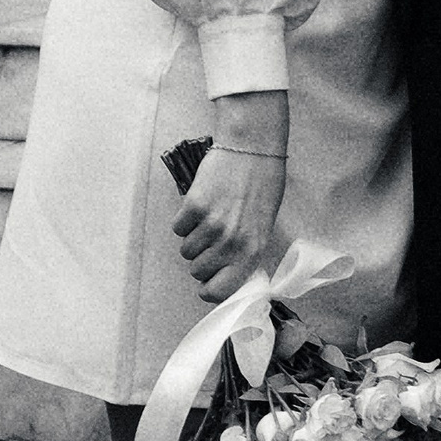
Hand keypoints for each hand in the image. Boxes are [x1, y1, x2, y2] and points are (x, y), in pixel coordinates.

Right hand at [174, 93, 287, 300]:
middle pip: (197, 271)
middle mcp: (231, 242)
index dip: (209, 289)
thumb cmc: (263, 186)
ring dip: (194, 238)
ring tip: (210, 217)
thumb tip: (223, 274)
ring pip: (185, 250)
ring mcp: (211, 225)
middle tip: (212, 239)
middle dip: (202, 259)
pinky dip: (185, 219)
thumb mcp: (263, 225)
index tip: (207, 282)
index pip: (220, 291)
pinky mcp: (194, 207)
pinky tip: (201, 204)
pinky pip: (178, 228)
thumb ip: (244, 252)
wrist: (253, 149)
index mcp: (252, 250)